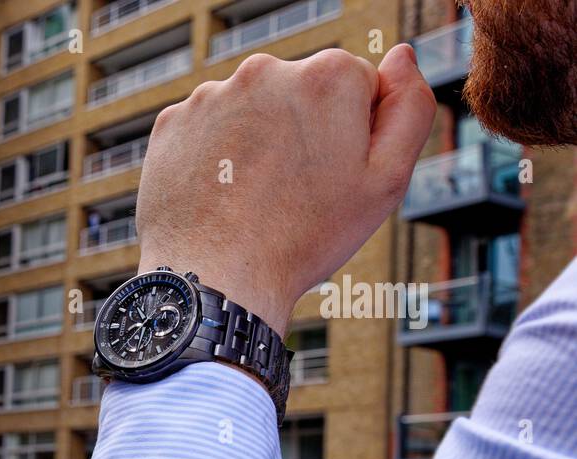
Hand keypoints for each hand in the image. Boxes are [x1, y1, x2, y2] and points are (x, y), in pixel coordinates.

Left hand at [134, 45, 435, 335]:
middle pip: (300, 93)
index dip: (354, 134)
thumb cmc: (304, 238)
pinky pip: (207, 131)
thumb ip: (410, 108)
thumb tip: (401, 58)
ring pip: (251, 111)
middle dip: (303, 131)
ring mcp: (211, 96)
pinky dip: (215, 156)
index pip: (357, 85)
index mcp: (328, 76)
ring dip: (257, 142)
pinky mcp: (172, 123)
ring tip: (253, 197)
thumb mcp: (386, 181)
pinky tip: (220, 194)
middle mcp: (265, 71)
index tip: (335, 173)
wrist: (215, 278)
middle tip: (293, 190)